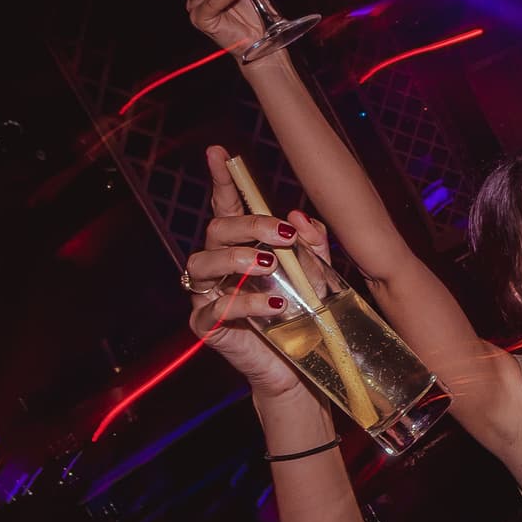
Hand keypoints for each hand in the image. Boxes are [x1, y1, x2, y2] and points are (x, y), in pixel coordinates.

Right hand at [184, 145, 325, 399]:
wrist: (302, 368)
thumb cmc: (305, 317)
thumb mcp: (319, 275)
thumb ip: (313, 246)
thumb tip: (299, 217)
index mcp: (242, 248)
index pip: (227, 208)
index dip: (223, 180)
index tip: (221, 154)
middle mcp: (219, 267)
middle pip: (216, 230)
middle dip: (249, 226)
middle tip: (283, 235)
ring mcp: (209, 296)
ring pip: (202, 263)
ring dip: (237, 258)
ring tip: (270, 266)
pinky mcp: (208, 327)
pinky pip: (216, 308)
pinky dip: (247, 304)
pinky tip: (275, 306)